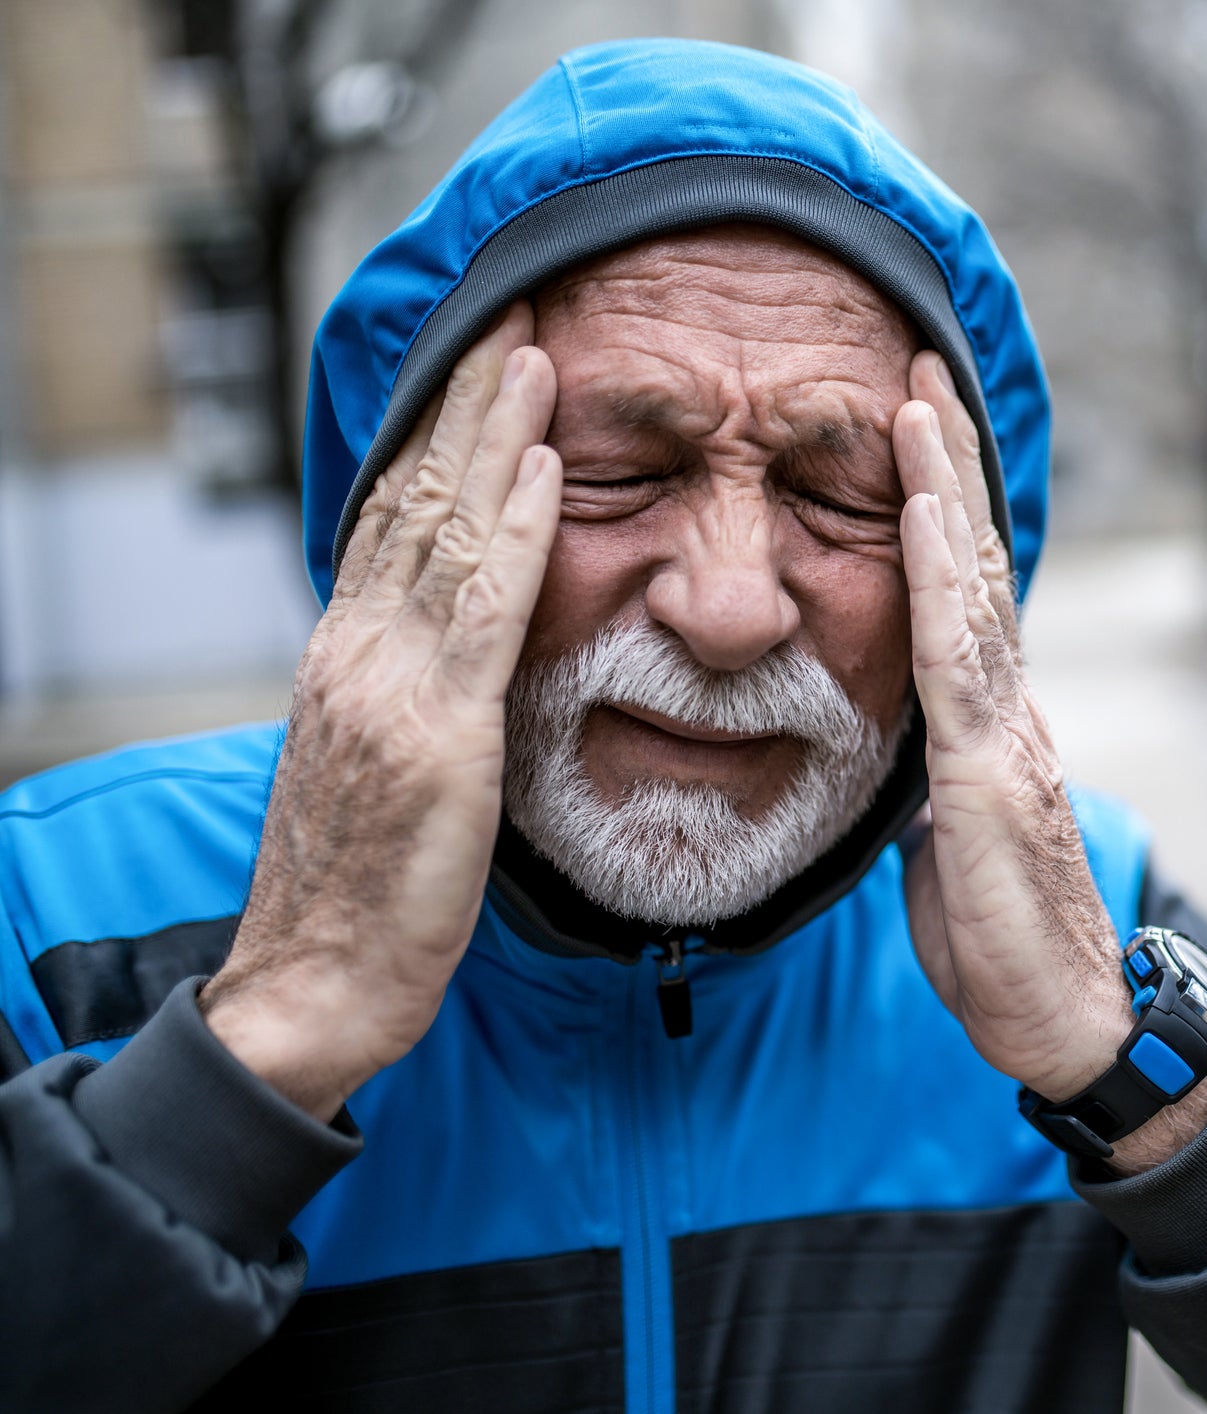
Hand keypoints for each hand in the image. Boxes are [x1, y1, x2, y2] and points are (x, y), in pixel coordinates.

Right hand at [201, 305, 559, 1120]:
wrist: (318, 987)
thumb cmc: (366, 891)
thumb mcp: (391, 765)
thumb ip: (422, 689)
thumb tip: (469, 638)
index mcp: (351, 654)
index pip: (400, 514)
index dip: (444, 430)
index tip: (487, 358)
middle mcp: (359, 650)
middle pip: (420, 497)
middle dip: (470, 398)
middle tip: (518, 308)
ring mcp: (390, 687)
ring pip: (447, 531)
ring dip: (499, 433)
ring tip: (539, 348)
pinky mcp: (435, 736)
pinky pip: (483, 613)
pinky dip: (518, 533)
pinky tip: (549, 468)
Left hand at [894, 353, 1206, 1173]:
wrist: (1065, 1022)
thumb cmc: (1003, 945)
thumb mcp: (943, 850)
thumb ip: (929, 789)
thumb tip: (904, 760)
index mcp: (989, 723)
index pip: (956, 594)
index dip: (932, 506)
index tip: (907, 425)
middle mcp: (1009, 708)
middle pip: (969, 564)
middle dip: (941, 461)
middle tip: (914, 365)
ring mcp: (1007, 733)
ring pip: (970, 589)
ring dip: (939, 489)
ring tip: (915, 400)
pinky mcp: (990, 774)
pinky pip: (959, 659)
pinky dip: (936, 578)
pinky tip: (915, 513)